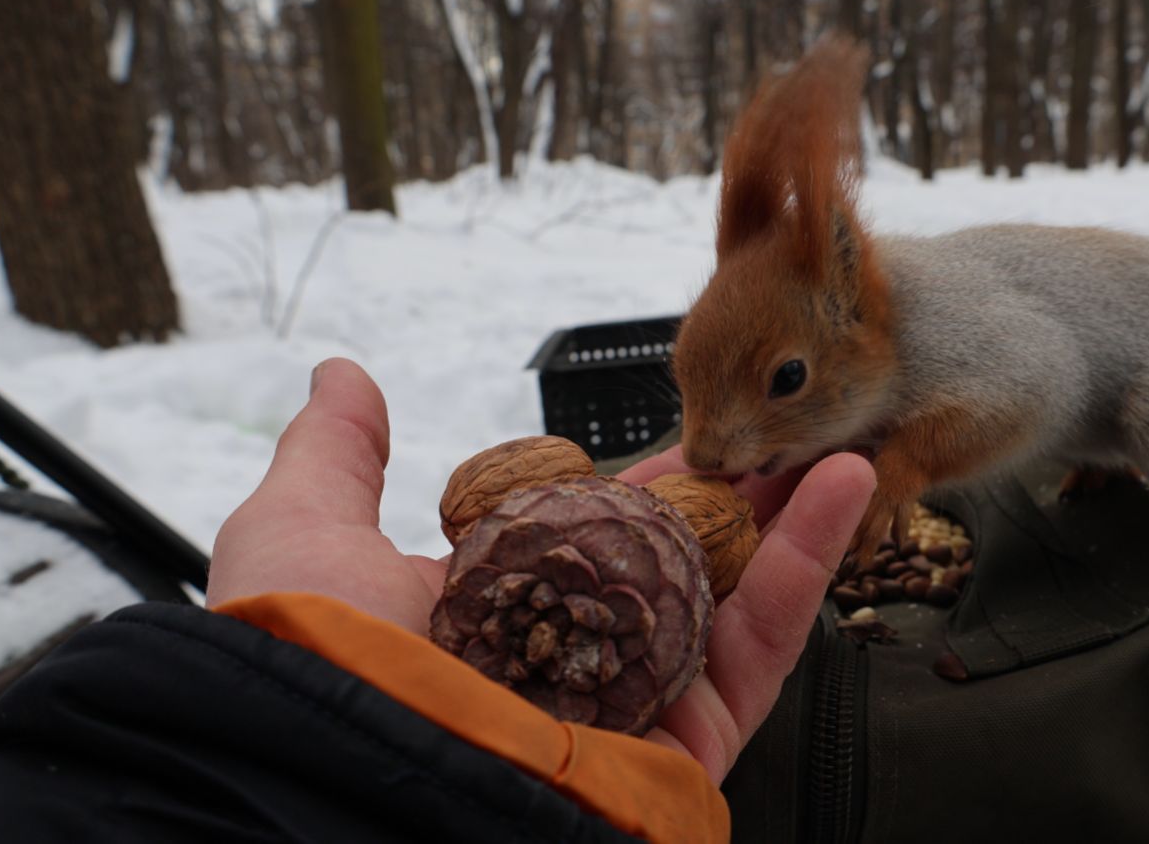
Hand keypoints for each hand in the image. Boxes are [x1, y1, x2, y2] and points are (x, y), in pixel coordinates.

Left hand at [208, 358, 875, 783]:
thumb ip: (337, 456)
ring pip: (740, 593)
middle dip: (740, 489)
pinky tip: (847, 482)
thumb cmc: (312, 659)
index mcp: (504, 607)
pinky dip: (814, 561)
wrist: (350, 773)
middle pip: (684, 560)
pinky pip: (767, 643)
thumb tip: (340, 376)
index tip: (695, 426)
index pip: (594, 532)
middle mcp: (579, 653)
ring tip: (839, 432)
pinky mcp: (692, 733)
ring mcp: (641, 694)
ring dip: (794, 511)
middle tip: (789, 422)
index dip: (651, 477)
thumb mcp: (301, 531)